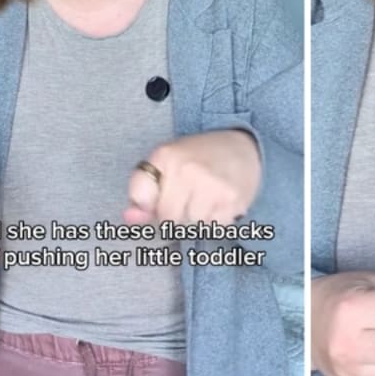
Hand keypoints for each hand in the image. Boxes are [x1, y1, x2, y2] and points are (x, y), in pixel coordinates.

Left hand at [124, 130, 259, 224]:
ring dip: (198, 218)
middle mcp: (186, 168)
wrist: (246, 148)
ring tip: (208, 198)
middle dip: (176, 214)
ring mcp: (211, 185)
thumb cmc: (200, 158)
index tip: (164, 195)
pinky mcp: (231, 200)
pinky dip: (216, 220)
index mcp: (165, 155)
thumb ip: (143, 194)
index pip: (140, 198)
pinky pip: (213, 227)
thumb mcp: (167, 165)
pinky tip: (221, 203)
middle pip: (167, 218)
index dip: (151, 204)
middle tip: (191, 197)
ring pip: (191, 225)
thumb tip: (128, 220)